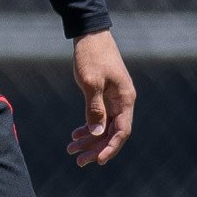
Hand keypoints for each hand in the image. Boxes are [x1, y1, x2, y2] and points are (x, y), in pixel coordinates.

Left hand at [67, 28, 135, 165]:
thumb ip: (94, 108)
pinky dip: (88, 126)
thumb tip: (97, 132)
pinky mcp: (105, 95)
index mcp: (125, 99)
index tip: (97, 161)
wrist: (90, 35)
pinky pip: (100, 116)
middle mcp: (123, 101)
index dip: (110, 148)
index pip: (122, 131)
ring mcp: (115, 98)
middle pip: (113, 132)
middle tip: (78, 161)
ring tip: (71, 150)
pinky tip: (75, 134)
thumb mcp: (90, 83)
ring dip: (89, 139)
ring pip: (105, 126)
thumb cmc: (91, 56)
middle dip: (96, 148)